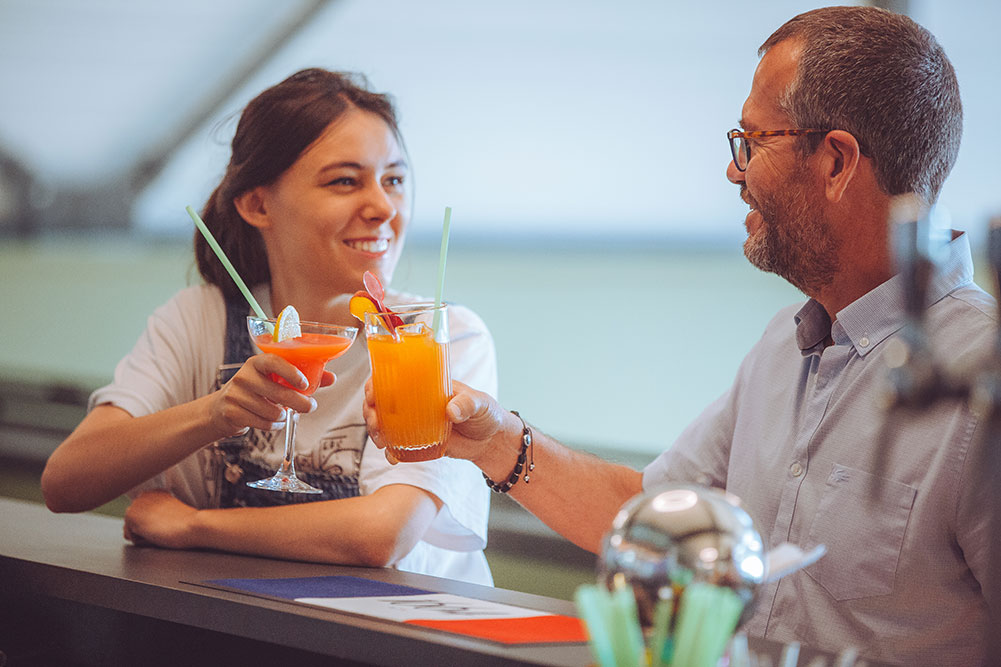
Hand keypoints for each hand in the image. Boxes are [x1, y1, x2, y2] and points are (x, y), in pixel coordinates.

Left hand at [123, 490, 197, 548]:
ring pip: (132, 530)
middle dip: (145, 529)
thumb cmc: (186, 524)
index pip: (143, 517)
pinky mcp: (131, 516)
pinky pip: (131, 537)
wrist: (192, 525)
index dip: (154, 525)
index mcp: (155, 493)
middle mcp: (143, 495)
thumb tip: (140, 526)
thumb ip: (155, 515)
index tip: (167, 523)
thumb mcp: (169, 514)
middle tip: (164, 527)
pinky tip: (156, 533)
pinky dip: (142, 540)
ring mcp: (136, 505)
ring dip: (144, 535)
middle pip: (135, 523)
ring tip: (161, 529)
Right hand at [207, 354, 334, 437]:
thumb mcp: (275, 380)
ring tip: (282, 413)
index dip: (290, 372)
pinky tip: (273, 421)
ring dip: (283, 416)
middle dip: (299, 402)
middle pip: (277, 391)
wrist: (223, 407)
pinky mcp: (232, 413)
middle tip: (310, 406)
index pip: (273, 361)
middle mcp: (244, 376)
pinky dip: (273, 426)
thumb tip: (331, 378)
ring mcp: (236, 394)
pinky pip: (262, 423)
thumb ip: (303, 378)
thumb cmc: (256, 391)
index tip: (305, 384)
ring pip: (271, 411)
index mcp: (257, 363)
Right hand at [363, 378, 511, 467]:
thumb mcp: (480, 403)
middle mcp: (416, 402)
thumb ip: (467, 403)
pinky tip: (391, 457)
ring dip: (375, 431)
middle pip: (382, 401)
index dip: (376, 383)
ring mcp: (415, 422)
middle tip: (374, 422)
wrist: (491, 441)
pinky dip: (390, 452)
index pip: (395, 377)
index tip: (371, 394)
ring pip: (385, 423)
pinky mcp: (419, 442)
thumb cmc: (486, 413)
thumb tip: (451, 410)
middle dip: (370, 410)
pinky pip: (398, 446)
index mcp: (426, 385)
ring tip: (380, 441)